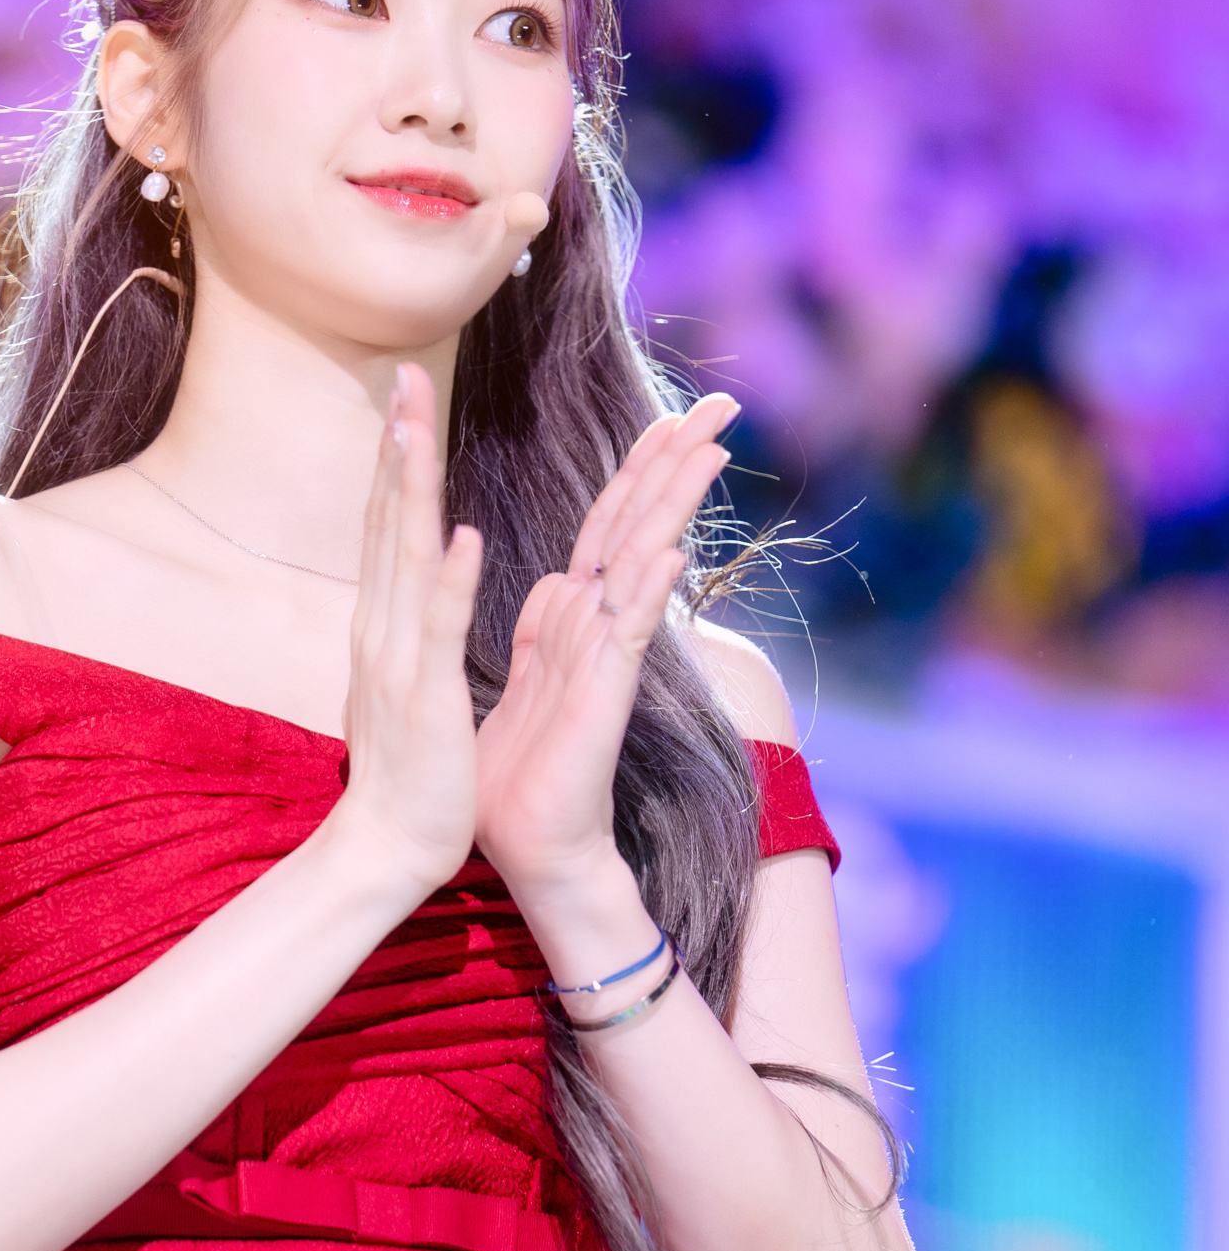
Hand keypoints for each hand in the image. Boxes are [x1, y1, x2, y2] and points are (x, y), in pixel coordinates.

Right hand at [333, 362, 482, 899]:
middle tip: (400, 378)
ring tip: (417, 426)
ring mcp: (396, 658)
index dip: (394, 460)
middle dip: (395, 449)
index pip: (385, 527)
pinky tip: (461, 535)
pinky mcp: (425, 695)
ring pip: (403, 557)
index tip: (403, 400)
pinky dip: (447, 580)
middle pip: (384, 521)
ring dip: (413, 489)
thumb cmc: (404, 770)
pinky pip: (438, 628)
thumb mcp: (398, 681)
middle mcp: (379, 628)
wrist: (384, 847)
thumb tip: (406, 582)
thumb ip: (402, 627)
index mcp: (381, 624)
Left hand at [474, 393, 737, 901]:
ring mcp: (606, 656)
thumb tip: (563, 582)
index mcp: (573, 616)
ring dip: (673, 505)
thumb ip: (546, 628)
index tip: (674, 414)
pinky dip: (647, 589)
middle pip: (641, 524)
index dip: (641, 468)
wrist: (531, 844)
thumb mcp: (525, 678)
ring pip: (644, 564)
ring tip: (709, 449)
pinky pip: (627, 631)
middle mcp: (598, 625)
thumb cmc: (524, 772)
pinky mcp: (602, 696)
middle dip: (677, 462)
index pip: (612, 523)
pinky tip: (670, 549)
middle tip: (725, 405)